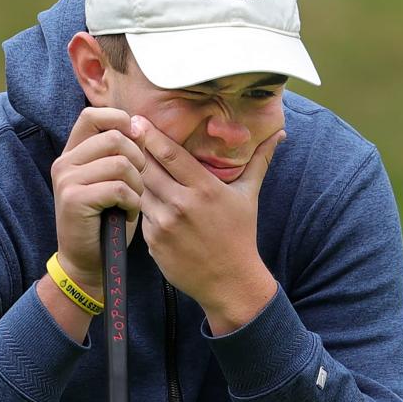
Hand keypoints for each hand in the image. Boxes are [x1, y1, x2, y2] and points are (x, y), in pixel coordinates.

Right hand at [51, 108, 145, 292]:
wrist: (87, 262)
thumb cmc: (106, 221)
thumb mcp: (115, 180)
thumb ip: (124, 152)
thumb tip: (140, 124)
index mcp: (73, 153)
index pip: (93, 115)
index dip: (120, 122)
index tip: (136, 144)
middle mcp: (65, 162)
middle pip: (114, 138)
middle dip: (137, 160)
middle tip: (138, 184)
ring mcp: (66, 179)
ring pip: (119, 164)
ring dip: (137, 185)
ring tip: (132, 202)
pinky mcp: (74, 199)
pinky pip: (118, 188)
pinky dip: (132, 203)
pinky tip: (127, 214)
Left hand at [134, 116, 284, 317]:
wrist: (229, 282)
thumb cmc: (239, 236)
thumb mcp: (248, 196)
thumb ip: (259, 161)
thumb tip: (280, 134)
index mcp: (205, 189)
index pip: (170, 154)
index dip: (150, 134)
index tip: (136, 119)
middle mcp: (182, 205)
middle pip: (147, 168)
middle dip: (134, 152)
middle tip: (122, 137)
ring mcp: (165, 225)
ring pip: (139, 191)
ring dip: (133, 179)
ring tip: (125, 166)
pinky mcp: (153, 243)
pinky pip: (140, 216)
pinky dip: (140, 207)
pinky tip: (138, 199)